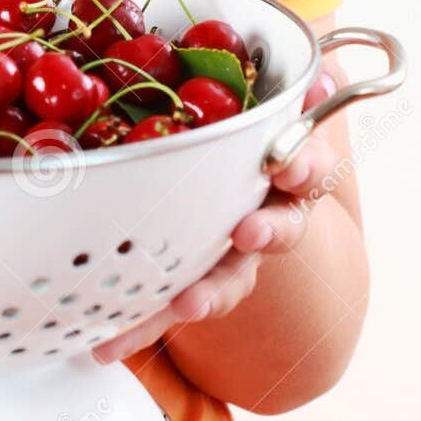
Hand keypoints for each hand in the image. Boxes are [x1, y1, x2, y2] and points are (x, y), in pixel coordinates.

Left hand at [91, 70, 339, 365]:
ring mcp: (225, 262)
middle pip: (276, 231)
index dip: (301, 164)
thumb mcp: (254, 115)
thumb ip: (282, 99)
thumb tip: (316, 76)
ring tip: (186, 304)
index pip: (307, 166)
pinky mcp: (181, 289)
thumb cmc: (235, 148)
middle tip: (248, 231)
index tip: (289, 163)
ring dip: (206, 295)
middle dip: (266, 231)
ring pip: (225, 283)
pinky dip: (135, 329)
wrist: (221, 205)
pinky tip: (103, 344)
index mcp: (283, 174)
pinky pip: (160, 310)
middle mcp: (262, 222)